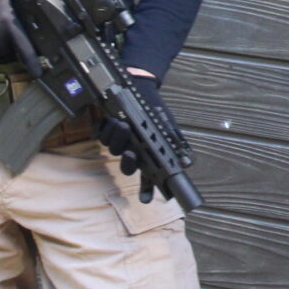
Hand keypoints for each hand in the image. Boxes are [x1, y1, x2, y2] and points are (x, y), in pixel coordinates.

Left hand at [97, 74, 175, 202]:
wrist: (140, 88)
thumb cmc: (155, 109)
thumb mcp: (168, 125)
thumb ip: (176, 144)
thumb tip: (188, 163)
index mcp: (147, 155)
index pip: (148, 178)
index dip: (146, 190)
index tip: (146, 200)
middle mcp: (131, 152)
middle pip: (127, 167)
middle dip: (128, 163)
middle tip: (132, 153)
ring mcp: (117, 141)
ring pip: (113, 148)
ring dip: (117, 138)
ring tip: (124, 125)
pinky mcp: (105, 128)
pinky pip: (99, 133)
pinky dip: (103, 127)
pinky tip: (109, 119)